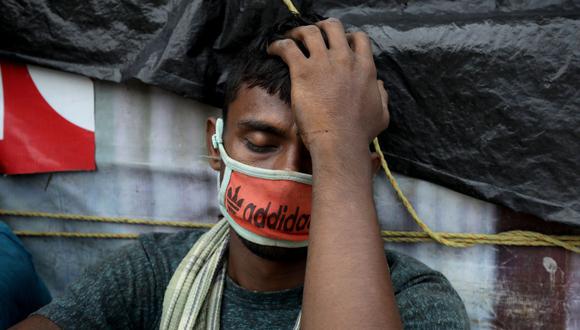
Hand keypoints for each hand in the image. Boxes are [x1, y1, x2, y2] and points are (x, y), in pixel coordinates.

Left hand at [267, 18, 388, 152]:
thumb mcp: (382, 114)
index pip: (358, 38)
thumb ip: (382, 96)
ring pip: (309, 32)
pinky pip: (288, 47)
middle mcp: (345, 59)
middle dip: (321, 28)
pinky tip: (272, 49)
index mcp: (365, 67)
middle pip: (333, 27)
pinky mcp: (303, 71)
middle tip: (312, 36)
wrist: (340, 141)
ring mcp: (324, 63)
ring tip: (290, 37)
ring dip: (298, 32)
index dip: (347, 37)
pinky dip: (278, 45)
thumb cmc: (360, 133)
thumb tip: (380, 85)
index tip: (338, 44)